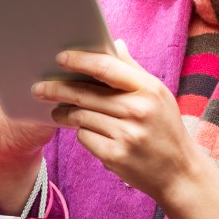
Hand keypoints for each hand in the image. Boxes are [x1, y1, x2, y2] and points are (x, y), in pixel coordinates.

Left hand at [35, 40, 205, 203]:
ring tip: (58, 112)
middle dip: (57, 90)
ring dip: (65, 114)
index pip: (107, 67)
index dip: (80, 60)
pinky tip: (85, 133)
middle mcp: (137, 110)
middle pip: (85, 94)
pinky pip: (84, 137)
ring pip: (81, 116)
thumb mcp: (158, 96)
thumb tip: (115, 44)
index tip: (60, 58)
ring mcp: (126, 134)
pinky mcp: (115, 156)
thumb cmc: (166, 130)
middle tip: (40, 88)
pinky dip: (81, 133)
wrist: (179, 173)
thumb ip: (134, 71)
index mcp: (149, 89)